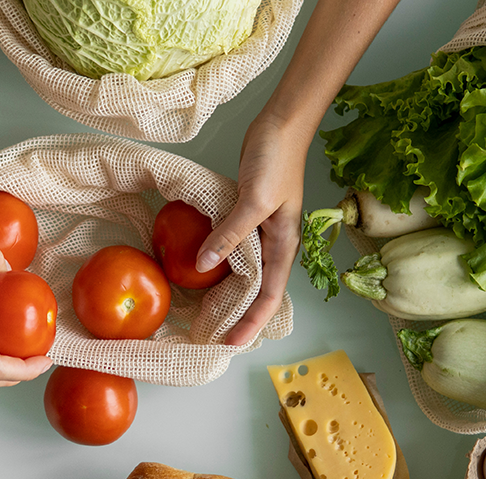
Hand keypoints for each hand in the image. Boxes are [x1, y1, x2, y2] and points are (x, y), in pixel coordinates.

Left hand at [196, 113, 307, 345]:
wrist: (280, 126)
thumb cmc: (275, 161)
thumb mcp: (253, 200)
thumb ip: (230, 233)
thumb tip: (202, 265)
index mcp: (284, 245)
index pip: (269, 296)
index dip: (251, 323)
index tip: (231, 344)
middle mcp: (275, 244)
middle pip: (258, 291)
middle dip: (239, 317)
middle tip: (212, 337)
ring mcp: (262, 231)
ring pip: (245, 272)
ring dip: (228, 293)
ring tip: (205, 313)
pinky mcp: (248, 217)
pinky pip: (234, 249)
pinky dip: (219, 263)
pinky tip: (201, 270)